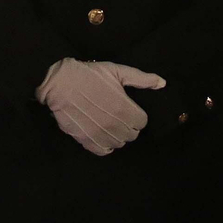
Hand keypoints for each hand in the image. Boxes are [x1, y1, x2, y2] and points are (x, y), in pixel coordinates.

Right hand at [36, 58, 165, 155]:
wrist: (60, 83)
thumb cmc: (90, 75)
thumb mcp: (117, 71)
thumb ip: (141, 79)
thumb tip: (162, 83)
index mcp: (124, 108)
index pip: (142, 122)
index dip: (137, 115)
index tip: (130, 110)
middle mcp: (114, 124)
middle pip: (132, 135)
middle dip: (129, 126)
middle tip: (119, 116)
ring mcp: (100, 134)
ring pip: (119, 143)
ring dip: (117, 136)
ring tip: (110, 124)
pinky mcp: (86, 140)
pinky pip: (104, 151)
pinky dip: (105, 145)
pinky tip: (102, 134)